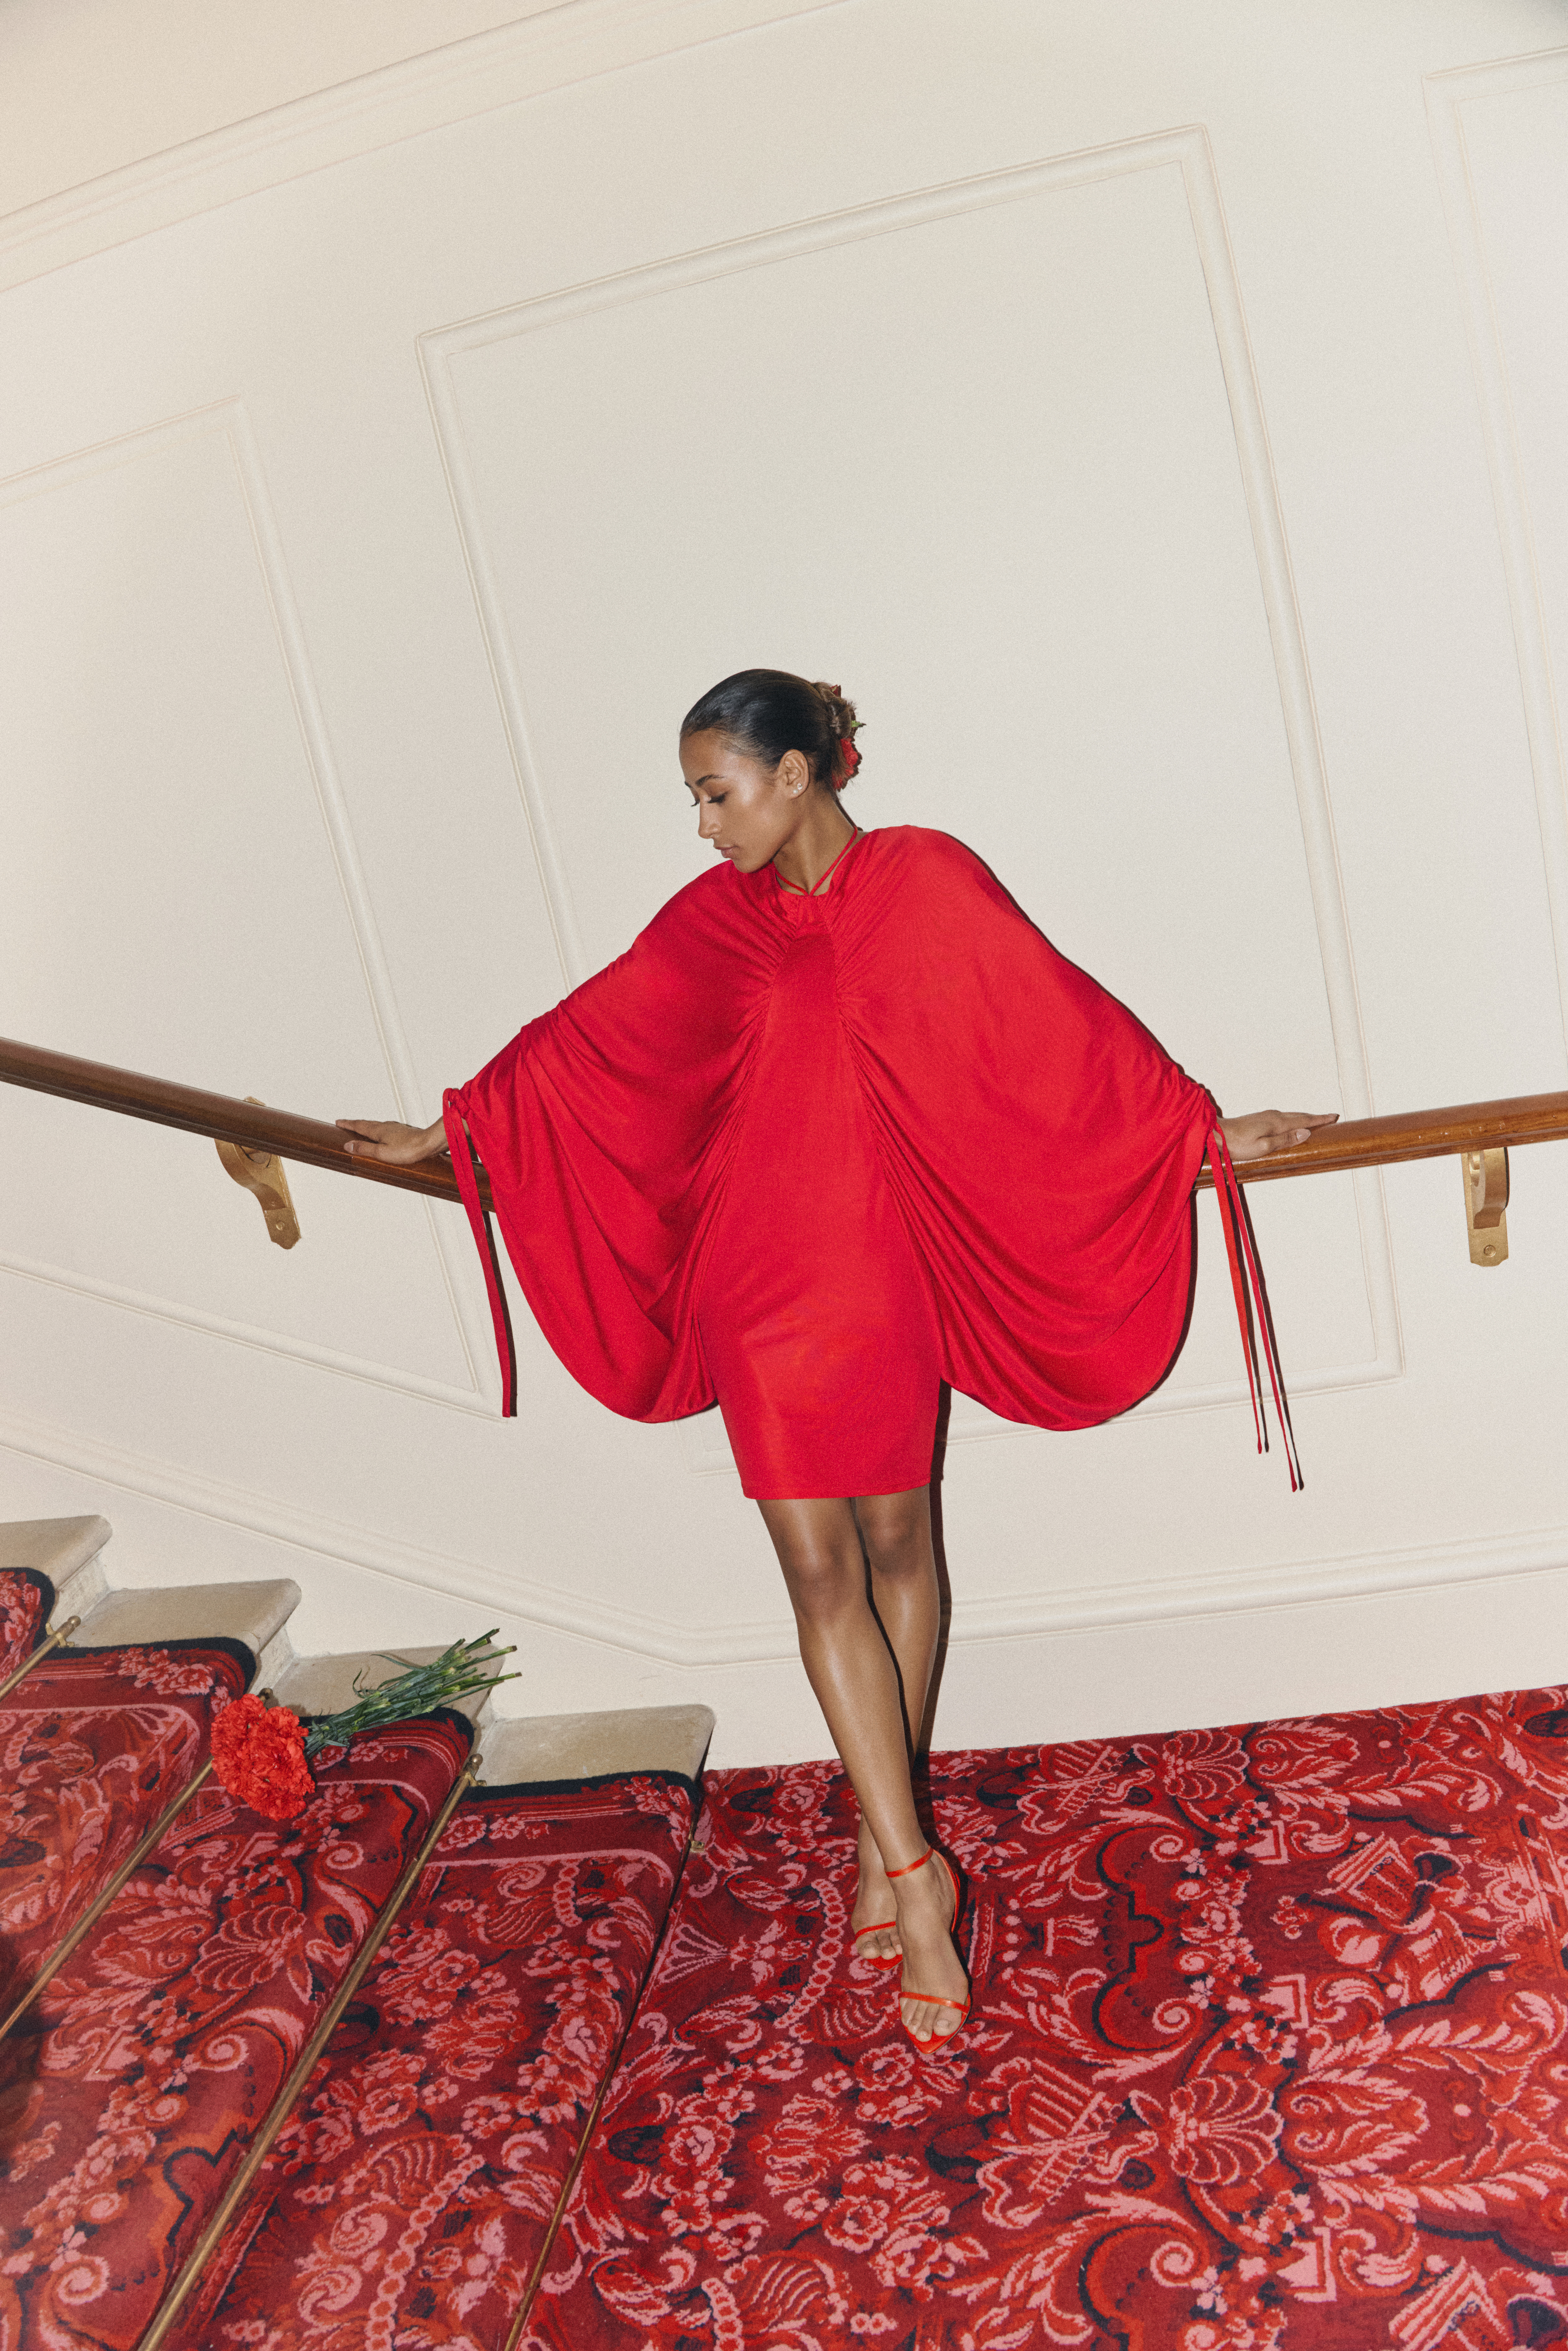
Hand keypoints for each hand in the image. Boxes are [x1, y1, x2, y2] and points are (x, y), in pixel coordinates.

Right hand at [336, 1116, 449, 1166]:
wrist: (429, 1143)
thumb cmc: (408, 1149)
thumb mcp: (382, 1152)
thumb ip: (364, 1149)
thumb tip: (348, 1145)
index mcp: (378, 1130)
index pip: (359, 1125)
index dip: (348, 1124)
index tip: (338, 1122)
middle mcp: (386, 1126)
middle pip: (367, 1123)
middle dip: (355, 1124)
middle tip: (347, 1124)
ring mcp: (396, 1128)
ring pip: (377, 1126)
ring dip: (368, 1126)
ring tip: (363, 1129)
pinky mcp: (404, 1132)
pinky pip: (386, 1129)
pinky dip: (379, 1130)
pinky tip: (384, 1135)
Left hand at [1218, 1109, 1339, 1162]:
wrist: (1216, 1134)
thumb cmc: (1237, 1144)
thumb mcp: (1263, 1147)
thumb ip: (1285, 1140)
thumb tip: (1306, 1132)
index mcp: (1277, 1123)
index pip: (1304, 1121)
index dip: (1320, 1119)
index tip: (1334, 1116)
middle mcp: (1273, 1116)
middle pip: (1299, 1116)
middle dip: (1316, 1117)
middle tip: (1331, 1117)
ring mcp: (1266, 1116)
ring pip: (1291, 1115)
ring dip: (1305, 1117)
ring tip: (1316, 1120)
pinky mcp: (1260, 1118)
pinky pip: (1283, 1117)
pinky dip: (1293, 1119)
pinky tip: (1292, 1123)